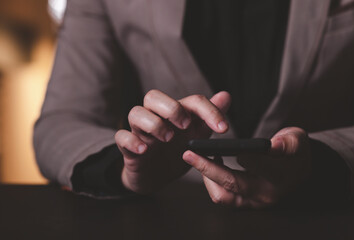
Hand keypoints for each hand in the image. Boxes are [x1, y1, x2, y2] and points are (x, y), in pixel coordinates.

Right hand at [115, 90, 230, 193]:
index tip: (224, 129)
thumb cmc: (176, 152)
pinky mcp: (128, 148)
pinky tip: (144, 149)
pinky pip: (121, 137)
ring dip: (152, 123)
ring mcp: (140, 132)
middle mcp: (156, 117)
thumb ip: (209, 118)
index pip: (190, 101)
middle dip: (171, 108)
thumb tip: (226, 95)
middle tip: (185, 125)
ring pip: (135, 113)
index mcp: (176, 113)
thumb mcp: (197, 137)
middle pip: (153, 96)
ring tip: (167, 138)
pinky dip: (131, 141)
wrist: (155, 176)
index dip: (209, 111)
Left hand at [183, 127, 311, 207]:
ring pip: (223, 195)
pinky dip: (212, 182)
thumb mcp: (297, 140)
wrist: (299, 171)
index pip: (257, 166)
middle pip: (232, 184)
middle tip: (189, 153)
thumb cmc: (295, 152)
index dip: (239, 156)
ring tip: (197, 158)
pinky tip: (210, 164)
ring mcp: (254, 202)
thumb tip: (273, 146)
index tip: (221, 146)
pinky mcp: (245, 203)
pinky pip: (223, 197)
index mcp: (280, 176)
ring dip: (206, 177)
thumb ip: (287, 143)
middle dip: (207, 168)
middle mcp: (265, 193)